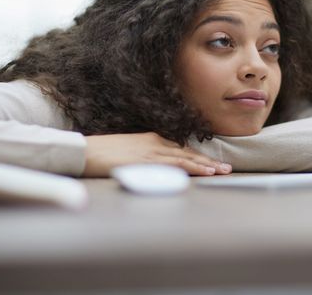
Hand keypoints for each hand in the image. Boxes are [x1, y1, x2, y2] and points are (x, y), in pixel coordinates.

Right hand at [82, 132, 231, 176]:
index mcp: (151, 139)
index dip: (198, 157)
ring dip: (205, 165)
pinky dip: (191, 168)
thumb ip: (144, 156)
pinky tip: (204, 172)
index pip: (180, 149)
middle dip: (208, 161)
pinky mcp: (146, 160)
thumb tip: (155, 166)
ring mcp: (151, 151)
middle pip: (187, 153)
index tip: (212, 163)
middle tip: (226, 168)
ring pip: (185, 158)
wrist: (85, 150)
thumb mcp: (128, 151)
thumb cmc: (102, 153)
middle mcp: (155, 143)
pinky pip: (174, 164)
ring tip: (222, 171)